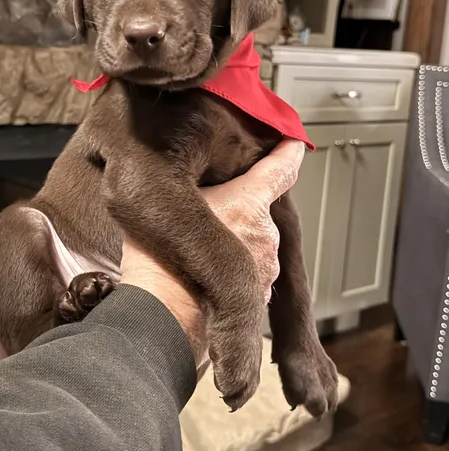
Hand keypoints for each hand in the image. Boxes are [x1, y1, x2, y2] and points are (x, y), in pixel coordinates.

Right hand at [120, 139, 304, 363]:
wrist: (164, 315)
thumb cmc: (162, 260)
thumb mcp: (169, 203)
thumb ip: (188, 186)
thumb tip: (181, 176)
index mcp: (249, 203)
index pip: (280, 169)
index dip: (288, 152)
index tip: (295, 142)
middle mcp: (266, 235)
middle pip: (258, 210)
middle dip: (239, 209)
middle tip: (207, 214)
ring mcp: (266, 269)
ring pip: (254, 243)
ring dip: (237, 243)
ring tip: (202, 251)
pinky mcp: (259, 296)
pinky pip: (251, 272)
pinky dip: (236, 270)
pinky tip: (207, 273)